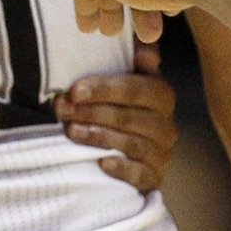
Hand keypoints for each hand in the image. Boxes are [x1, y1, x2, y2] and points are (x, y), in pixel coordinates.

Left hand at [56, 42, 178, 192]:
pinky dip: (121, 168)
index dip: (105, 89)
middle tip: (63, 110)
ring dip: (99, 136)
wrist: (129, 154)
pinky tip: (101, 163)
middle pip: (130, 117)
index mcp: (162, 95)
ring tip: (71, 131)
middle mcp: (166, 125)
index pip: (136, 89)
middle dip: (92, 112)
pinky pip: (140, 174)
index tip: (74, 91)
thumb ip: (134, 62)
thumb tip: (145, 52)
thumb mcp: (126, 80)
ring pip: (132, 144)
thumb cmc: (121, 108)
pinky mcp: (153, 178)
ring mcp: (162, 153)